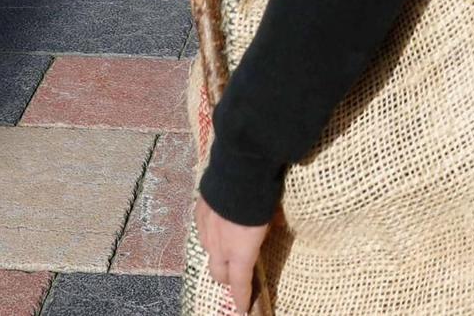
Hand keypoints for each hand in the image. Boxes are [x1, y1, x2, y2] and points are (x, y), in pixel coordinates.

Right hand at [196, 197, 269, 313]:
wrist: (239, 171)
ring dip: (218, 253)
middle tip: (236, 272)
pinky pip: (202, 231)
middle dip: (227, 277)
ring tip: (227, 244)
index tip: (242, 308)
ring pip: (209, 252)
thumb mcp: (271, 217)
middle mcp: (220, 247)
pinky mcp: (198, 214)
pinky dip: (210, 232)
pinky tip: (218, 222)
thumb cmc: (261, 198)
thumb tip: (275, 225)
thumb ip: (268, 228)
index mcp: (241, 253)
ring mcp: (206, 231)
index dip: (241, 297)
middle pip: (218, 274)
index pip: (240, 284)